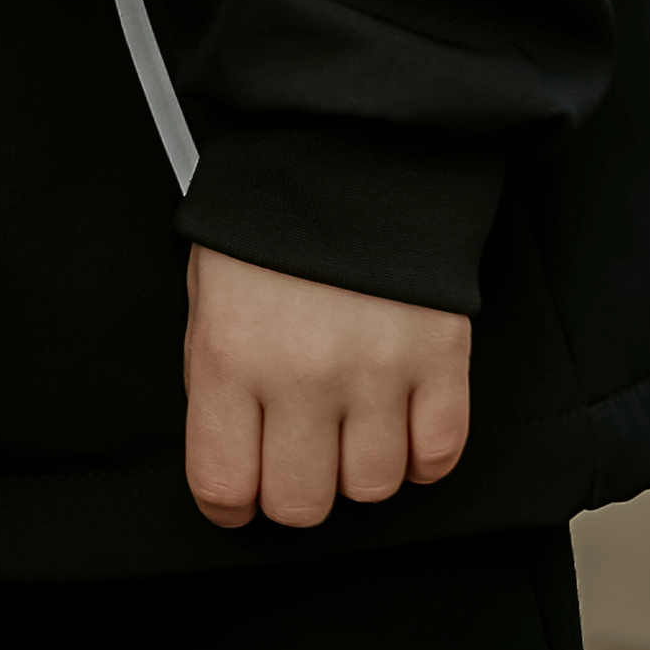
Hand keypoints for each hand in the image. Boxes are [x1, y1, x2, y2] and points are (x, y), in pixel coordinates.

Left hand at [183, 244, 470, 530]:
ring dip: (358, 467)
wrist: (347, 146)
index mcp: (229, 353)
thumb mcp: (208, 288)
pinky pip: (436, 457)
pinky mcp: (441, 362)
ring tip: (349, 421)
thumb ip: (215, 374)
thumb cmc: (268, 218)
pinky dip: (419, 453)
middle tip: (295, 454)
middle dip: (293, 489)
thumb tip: (230, 448)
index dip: (229, 500)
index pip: (223, 483)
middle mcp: (301, 375)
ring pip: (371, 488)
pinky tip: (398, 419)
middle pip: (301, 504)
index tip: (238, 492)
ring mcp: (376, 372)